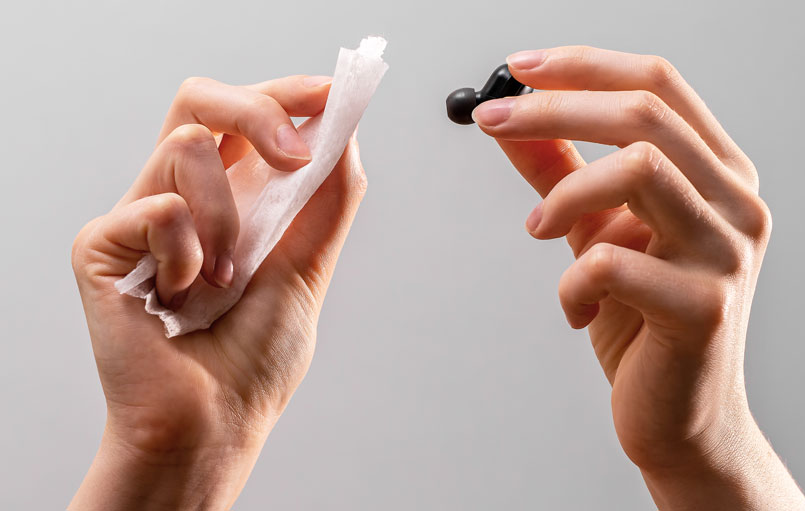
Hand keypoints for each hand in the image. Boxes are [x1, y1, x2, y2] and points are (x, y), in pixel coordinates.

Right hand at [70, 75, 366, 509]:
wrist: (216, 420)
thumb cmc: (255, 356)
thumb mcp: (308, 265)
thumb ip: (328, 199)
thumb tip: (343, 128)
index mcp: (227, 199)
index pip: (243, 118)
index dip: (284, 93)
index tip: (330, 92)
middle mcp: (179, 198)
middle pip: (199, 101)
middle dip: (256, 109)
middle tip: (294, 154)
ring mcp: (137, 219)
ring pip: (186, 147)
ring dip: (228, 217)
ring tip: (228, 277)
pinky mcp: (100, 246)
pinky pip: (155, 209)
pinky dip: (187, 255)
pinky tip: (180, 299)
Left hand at [474, 47, 804, 508]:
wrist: (681, 418)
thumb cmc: (642, 322)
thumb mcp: (597, 232)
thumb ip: (560, 174)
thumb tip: (508, 121)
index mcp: (719, 172)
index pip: (657, 83)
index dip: (584, 65)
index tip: (517, 67)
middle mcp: (737, 202)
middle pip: (644, 114)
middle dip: (553, 109)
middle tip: (491, 120)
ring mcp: (728, 253)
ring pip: (640, 169)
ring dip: (565, 193)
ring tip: (537, 229)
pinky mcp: (704, 308)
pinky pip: (615, 264)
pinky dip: (572, 283)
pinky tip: (576, 309)